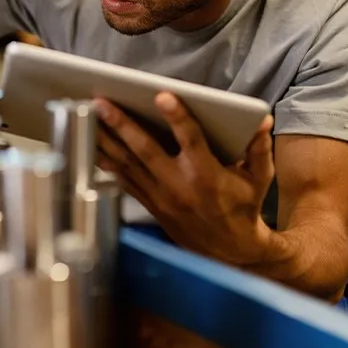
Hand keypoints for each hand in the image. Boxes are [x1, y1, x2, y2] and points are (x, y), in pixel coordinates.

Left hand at [94, 92, 276, 266]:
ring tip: (85, 114)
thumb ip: (259, 148)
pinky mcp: (149, 203)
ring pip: (126, 163)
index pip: (191, 140)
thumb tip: (261, 119)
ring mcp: (160, 196)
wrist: (229, 251)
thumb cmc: (244, 208)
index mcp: (207, 175)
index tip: (162, 96)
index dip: (177, 117)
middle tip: (101, 101)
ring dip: (104, 138)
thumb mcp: (259, 179)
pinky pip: (122, 179)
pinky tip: (89, 142)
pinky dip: (105, 161)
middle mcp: (179, 185)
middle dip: (121, 124)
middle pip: (145, 150)